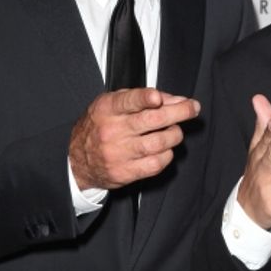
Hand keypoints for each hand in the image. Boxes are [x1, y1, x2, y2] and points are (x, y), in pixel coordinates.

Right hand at [69, 88, 199, 189]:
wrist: (77, 161)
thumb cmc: (101, 126)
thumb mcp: (114, 104)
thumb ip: (143, 98)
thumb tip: (178, 100)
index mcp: (108, 109)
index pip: (128, 101)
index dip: (144, 98)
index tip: (157, 98)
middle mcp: (112, 130)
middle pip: (152, 121)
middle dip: (179, 113)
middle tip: (193, 108)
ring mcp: (118, 153)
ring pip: (158, 143)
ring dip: (175, 135)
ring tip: (175, 131)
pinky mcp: (125, 172)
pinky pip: (155, 164)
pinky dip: (167, 155)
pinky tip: (165, 149)